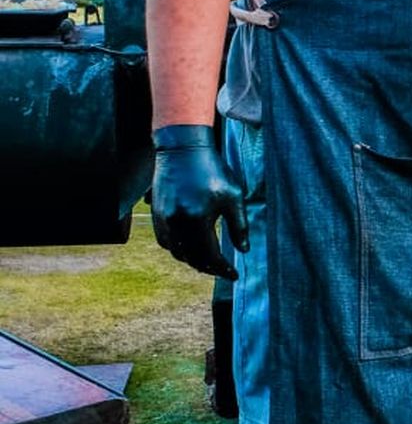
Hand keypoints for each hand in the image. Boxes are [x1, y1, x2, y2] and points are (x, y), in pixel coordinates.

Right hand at [151, 125, 248, 278]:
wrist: (182, 148)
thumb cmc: (211, 169)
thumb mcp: (232, 196)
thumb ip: (239, 226)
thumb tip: (243, 251)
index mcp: (197, 219)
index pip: (209, 256)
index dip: (222, 269)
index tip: (234, 275)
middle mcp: (176, 223)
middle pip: (192, 259)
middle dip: (209, 268)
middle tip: (222, 270)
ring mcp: (163, 219)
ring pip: (177, 253)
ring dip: (193, 260)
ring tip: (209, 260)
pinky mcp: (157, 214)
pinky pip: (166, 242)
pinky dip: (178, 249)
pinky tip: (190, 246)